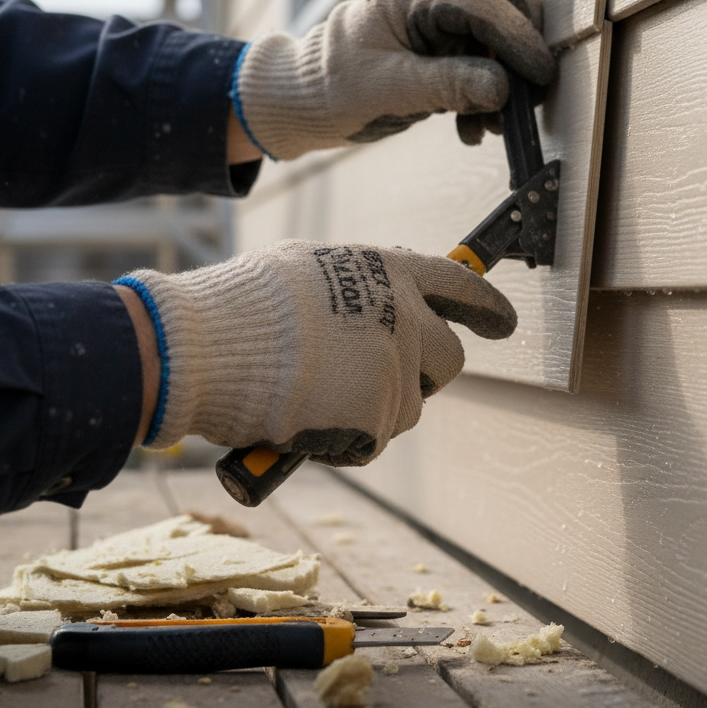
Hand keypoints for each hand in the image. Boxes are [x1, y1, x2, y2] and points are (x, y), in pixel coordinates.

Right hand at [115, 241, 516, 464]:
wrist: (203, 347)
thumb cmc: (241, 305)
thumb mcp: (308, 269)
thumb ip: (358, 286)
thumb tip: (383, 301)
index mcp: (389, 269)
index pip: (460, 285)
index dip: (487, 307)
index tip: (503, 324)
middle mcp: (406, 315)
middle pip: (450, 358)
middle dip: (424, 373)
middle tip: (379, 380)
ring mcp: (395, 367)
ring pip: (408, 406)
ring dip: (373, 408)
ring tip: (312, 394)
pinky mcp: (377, 416)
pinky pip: (373, 438)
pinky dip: (344, 438)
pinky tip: (304, 418)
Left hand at [232, 0, 553, 159]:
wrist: (303, 106)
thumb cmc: (331, 88)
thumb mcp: (390, 89)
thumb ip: (448, 85)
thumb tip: (502, 88)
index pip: (481, 2)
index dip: (517, 36)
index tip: (539, 73)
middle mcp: (429, 4)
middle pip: (500, 11)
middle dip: (518, 55)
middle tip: (526, 98)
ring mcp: (437, 31)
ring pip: (495, 45)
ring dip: (504, 84)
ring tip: (491, 126)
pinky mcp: (440, 58)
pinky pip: (481, 70)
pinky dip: (486, 100)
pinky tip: (472, 129)